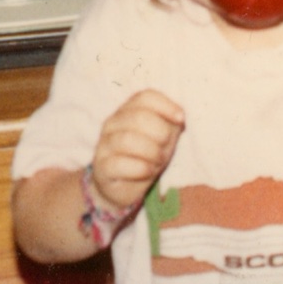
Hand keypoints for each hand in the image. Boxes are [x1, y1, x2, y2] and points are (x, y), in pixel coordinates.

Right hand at [91, 89, 183, 211]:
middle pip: (138, 116)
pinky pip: (119, 163)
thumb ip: (171, 123)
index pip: (145, 97)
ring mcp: (104, 144)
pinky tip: (148, 171)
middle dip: (161, 132)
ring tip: (159, 160)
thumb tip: (179, 118)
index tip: (181, 120)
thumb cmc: (147, 155)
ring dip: (152, 151)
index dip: (166, 106)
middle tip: (166, 146)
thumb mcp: (163, 136)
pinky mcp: (101, 167)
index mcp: (129, 110)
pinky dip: (141, 168)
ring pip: (127, 139)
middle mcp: (113, 123)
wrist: (124, 185)